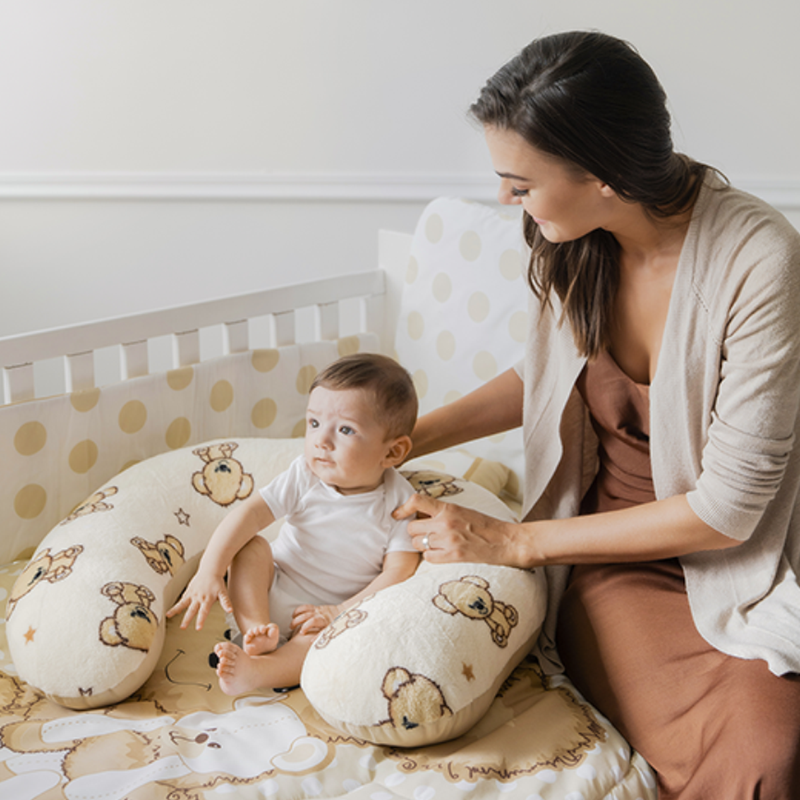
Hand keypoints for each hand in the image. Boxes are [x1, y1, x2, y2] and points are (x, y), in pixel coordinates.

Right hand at [166, 571, 232, 630]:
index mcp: (207, 599)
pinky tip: (172, 611)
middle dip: (187, 619)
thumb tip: (230, 610)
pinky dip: (178, 605)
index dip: (201, 620)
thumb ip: (226, 602)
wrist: (210, 570)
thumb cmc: (217, 582)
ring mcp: (192, 594)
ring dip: (176, 609)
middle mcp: (198, 597)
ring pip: (182, 603)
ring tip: (168, 615)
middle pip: (192, 610)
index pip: (204, 612)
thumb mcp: (223, 592)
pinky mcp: (188, 591)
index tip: (198, 628)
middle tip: (182, 628)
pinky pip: (182, 599)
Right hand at [290, 603, 341, 636]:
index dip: (306, 626)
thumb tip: (311, 642)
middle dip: (297, 621)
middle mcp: (320, 614)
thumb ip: (321, 636)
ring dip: (296, 615)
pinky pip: (306, 606)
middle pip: (306, 616)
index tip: (301, 633)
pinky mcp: (317, 607)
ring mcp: (318, 610)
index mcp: (325, 621)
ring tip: (291, 622)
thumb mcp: (331, 632)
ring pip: (305, 610)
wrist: (344, 612)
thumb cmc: (337, 625)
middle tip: (291, 628)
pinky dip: (299, 610)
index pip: (313, 621)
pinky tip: (294, 615)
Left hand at [393, 494, 521, 565]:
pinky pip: (428, 558)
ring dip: (423, 545)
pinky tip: (443, 554)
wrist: (507, 541)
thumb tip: (421, 514)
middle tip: (427, 534)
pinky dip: (432, 557)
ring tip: (437, 544)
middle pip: (412, 528)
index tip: (397, 514)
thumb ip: (443, 512)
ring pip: (418, 544)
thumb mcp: (464, 510)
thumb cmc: (487, 526)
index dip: (402, 508)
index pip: (416, 501)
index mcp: (449, 507)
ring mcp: (448, 540)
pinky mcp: (453, 556)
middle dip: (416, 532)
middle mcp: (445, 522)